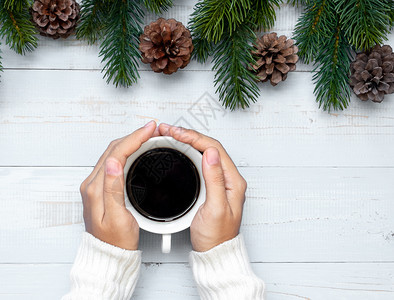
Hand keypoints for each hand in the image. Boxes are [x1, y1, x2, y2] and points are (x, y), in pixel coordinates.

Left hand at [79, 121, 158, 249]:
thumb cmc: (116, 241)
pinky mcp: (100, 189)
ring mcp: (95, 186)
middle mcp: (92, 185)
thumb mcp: (118, 217)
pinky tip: (134, 151)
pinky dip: (125, 152)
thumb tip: (114, 163)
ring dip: (129, 142)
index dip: (134, 138)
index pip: (116, 153)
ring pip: (112, 154)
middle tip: (151, 129)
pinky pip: (112, 162)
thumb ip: (113, 189)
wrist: (108, 254)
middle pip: (113, 150)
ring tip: (146, 136)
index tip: (148, 130)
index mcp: (96, 189)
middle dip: (133, 136)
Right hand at [159, 124, 245, 251]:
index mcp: (233, 181)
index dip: (193, 137)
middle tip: (168, 130)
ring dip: (186, 142)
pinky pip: (199, 162)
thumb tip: (211, 153)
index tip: (176, 133)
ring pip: (203, 152)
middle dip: (187, 135)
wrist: (214, 252)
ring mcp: (220, 181)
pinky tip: (178, 150)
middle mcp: (228, 178)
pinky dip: (187, 153)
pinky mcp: (211, 185)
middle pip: (208, 147)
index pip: (214, 148)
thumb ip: (215, 180)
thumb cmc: (216, 236)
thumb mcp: (215, 208)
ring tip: (169, 135)